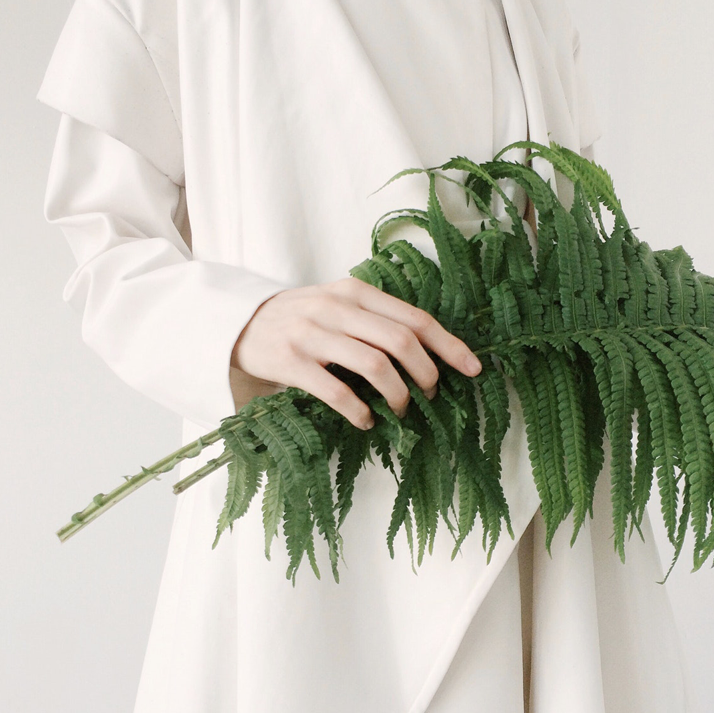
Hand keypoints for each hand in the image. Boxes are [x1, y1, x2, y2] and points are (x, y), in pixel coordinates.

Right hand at [230, 277, 482, 429]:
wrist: (240, 323)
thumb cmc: (301, 317)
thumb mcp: (338, 304)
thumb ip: (375, 318)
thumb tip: (428, 350)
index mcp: (355, 291)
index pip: (414, 318)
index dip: (448, 344)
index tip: (473, 368)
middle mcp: (336, 308)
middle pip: (401, 342)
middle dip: (426, 374)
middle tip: (430, 395)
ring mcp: (312, 334)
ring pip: (375, 366)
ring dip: (397, 395)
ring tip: (400, 410)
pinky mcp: (291, 362)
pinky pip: (336, 391)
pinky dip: (359, 411)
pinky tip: (366, 420)